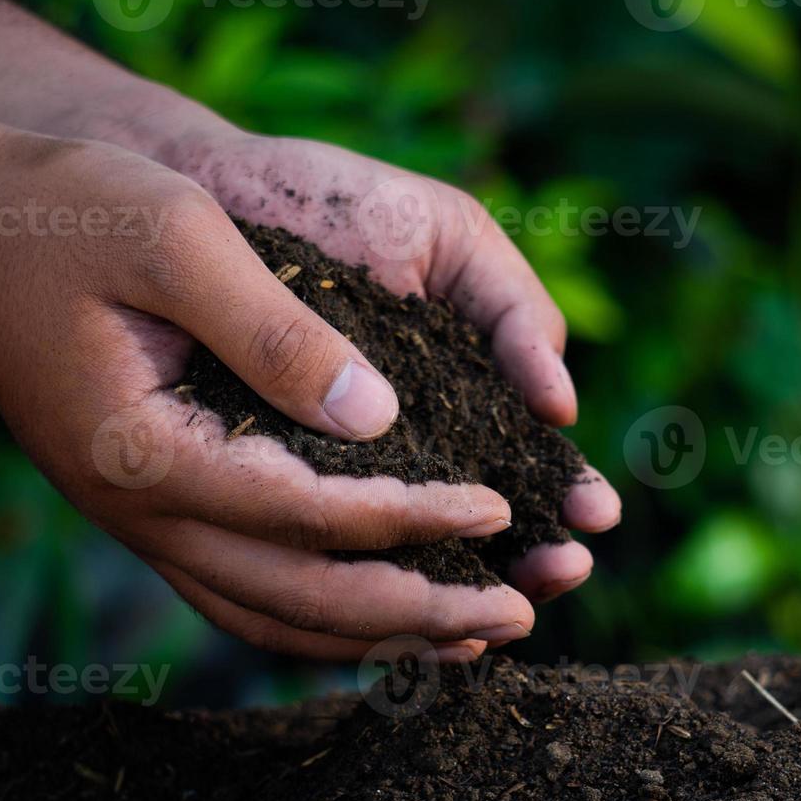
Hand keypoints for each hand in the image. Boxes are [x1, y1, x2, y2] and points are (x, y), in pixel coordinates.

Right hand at [0, 126, 541, 660]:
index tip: (501, 505)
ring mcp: (138, 524)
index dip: (416, 516)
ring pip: (273, 618)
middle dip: (421, 610)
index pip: (313, 514)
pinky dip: (320, 618)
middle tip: (521, 610)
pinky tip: (379, 618)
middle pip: (302, 599)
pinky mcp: (147, 511)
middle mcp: (142, 514)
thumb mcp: (177, 240)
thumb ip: (275, 333)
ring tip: (472, 638)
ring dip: (378, 637)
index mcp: (150, 456)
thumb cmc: (64, 215)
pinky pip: (243, 595)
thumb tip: (380, 417)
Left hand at [151, 127, 622, 602]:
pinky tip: (400, 614)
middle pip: (482, 530)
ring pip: (411, 559)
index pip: (526, 465)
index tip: (595, 514)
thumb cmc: (335, 204)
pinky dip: (359, 585)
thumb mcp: (449, 241)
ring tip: (505, 610)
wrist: (205, 186)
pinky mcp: (267, 490)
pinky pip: (320, 554)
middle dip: (531, 559)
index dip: (565, 494)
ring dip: (462, 590)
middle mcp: (404, 448)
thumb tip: (562, 410)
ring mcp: (337, 476)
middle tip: (563, 572)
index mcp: (460, 391)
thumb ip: (515, 312)